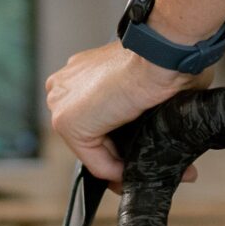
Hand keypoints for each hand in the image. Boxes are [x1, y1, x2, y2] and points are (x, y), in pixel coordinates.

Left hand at [46, 40, 199, 184]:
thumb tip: (151, 128)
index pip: (96, 118)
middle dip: (121, 155)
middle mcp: (64, 85)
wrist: (160, 54)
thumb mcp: (145, 81)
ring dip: (123, 165)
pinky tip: (137, 169)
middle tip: (148, 165)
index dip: (119, 140)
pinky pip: (95, 161)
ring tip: (148, 170)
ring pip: (94, 150)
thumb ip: (137, 104)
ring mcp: (62, 103)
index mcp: (82, 71)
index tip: (140, 150)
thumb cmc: (162, 60)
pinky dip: (117, 171)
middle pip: (93, 135)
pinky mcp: (68, 122)